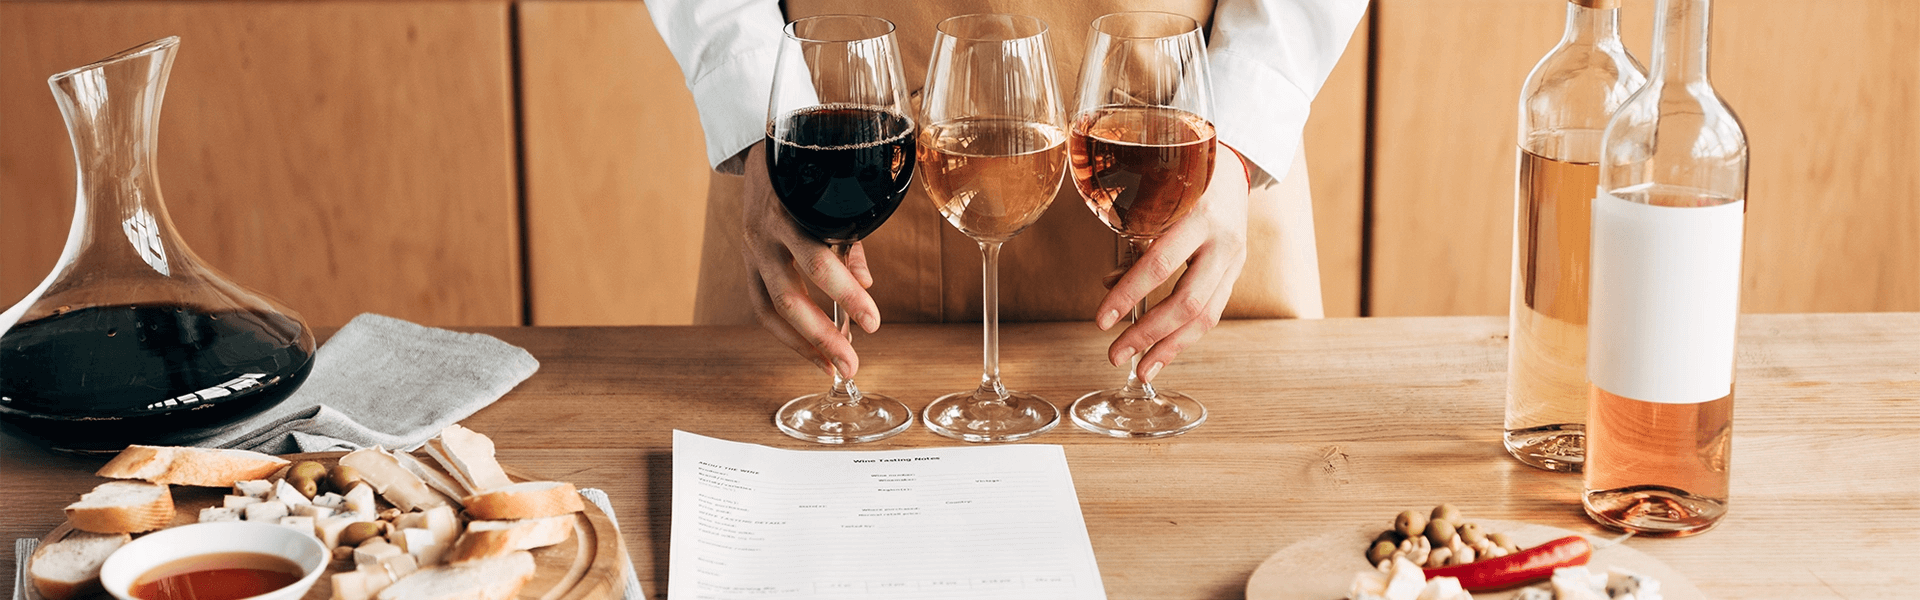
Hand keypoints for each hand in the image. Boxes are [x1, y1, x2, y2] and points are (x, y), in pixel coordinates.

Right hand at [738, 143, 880, 377]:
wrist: (765, 151)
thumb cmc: (809, 173)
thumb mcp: (832, 196)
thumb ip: (849, 240)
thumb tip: (866, 284)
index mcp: (789, 212)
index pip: (818, 262)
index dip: (847, 296)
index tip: (873, 322)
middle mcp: (764, 236)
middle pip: (790, 297)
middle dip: (823, 336)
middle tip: (852, 364)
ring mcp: (751, 252)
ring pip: (770, 310)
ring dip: (803, 344)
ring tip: (832, 368)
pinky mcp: (746, 263)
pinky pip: (762, 308)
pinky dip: (787, 334)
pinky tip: (812, 352)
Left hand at [1094, 148, 1249, 382]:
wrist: (1234, 166)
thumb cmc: (1185, 177)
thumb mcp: (1160, 194)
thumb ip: (1135, 235)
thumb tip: (1109, 283)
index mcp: (1199, 215)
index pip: (1160, 264)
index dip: (1128, 295)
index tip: (1102, 320)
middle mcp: (1223, 242)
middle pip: (1187, 301)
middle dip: (1148, 333)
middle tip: (1115, 353)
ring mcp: (1234, 261)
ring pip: (1206, 316)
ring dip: (1170, 348)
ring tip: (1141, 370)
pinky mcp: (1236, 273)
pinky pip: (1212, 312)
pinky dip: (1185, 336)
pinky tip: (1163, 352)